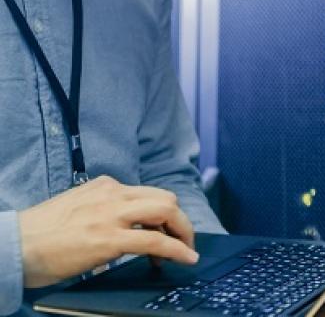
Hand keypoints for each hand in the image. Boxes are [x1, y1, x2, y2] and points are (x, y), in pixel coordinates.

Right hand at [18, 175, 198, 287]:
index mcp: (106, 186)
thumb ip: (102, 208)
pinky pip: (155, 240)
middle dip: (180, 220)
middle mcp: (113, 194)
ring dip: (183, 231)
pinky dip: (176, 249)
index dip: (164, 212)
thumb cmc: (41, 233)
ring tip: (187, 250)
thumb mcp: (78, 206)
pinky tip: (185, 258)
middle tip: (184, 240)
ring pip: (166, 212)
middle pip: (165, 199)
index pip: (149, 193)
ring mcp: (113, 215)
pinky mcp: (110, 239)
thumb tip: (122, 223)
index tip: (169, 229)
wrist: (15, 245)